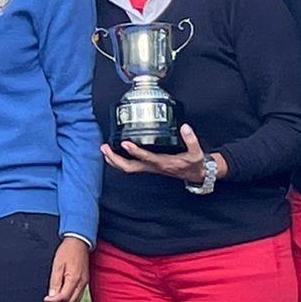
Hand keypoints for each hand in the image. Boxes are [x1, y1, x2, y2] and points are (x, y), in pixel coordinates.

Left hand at [43, 236, 89, 301]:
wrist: (78, 242)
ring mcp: (84, 283)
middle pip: (70, 301)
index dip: (53, 301)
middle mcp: (81, 283)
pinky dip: (70, 301)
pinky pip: (78, 296)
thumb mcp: (57, 265)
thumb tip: (52, 295)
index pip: (64, 297)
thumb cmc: (67, 251)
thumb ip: (55, 282)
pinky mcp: (84, 281)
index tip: (45, 301)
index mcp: (74, 279)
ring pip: (75, 301)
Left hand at [100, 123, 221, 187]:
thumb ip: (191, 139)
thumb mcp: (197, 152)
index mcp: (163, 162)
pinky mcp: (148, 167)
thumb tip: (184, 127)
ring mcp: (149, 168)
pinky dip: (119, 161)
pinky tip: (113, 153)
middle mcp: (153, 167)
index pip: (146, 158)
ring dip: (114, 160)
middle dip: (115, 159)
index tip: (125, 142)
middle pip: (129, 167)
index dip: (135, 151)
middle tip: (104, 148)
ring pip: (127, 169)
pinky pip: (130, 166)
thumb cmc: (194, 163)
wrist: (196, 174)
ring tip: (103, 150)